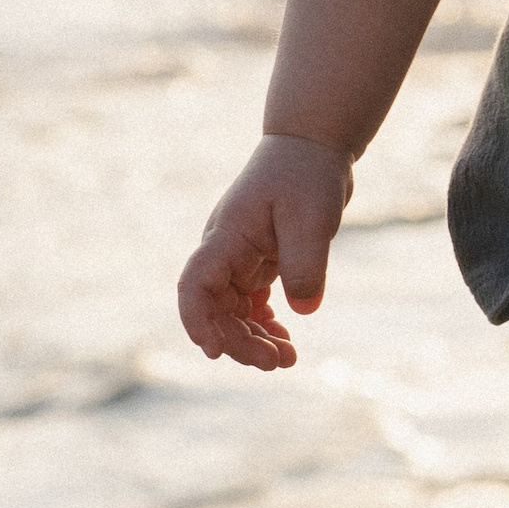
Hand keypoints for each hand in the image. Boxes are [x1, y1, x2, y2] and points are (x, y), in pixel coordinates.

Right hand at [178, 132, 352, 372]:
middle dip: (240, 342)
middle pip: (215, 309)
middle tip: (278, 362)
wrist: (313, 145)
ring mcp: (240, 257)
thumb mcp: (311, 218)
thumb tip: (303, 311)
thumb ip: (305, 263)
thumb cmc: (307, 173)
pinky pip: (251, 302)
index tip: (215, 351)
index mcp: (228, 236)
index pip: (195, 285)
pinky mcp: (259, 260)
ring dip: (253, 338)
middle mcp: (226, 250)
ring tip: (287, 359)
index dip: (197, 321)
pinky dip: (264, 324)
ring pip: (233, 311)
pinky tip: (285, 339)